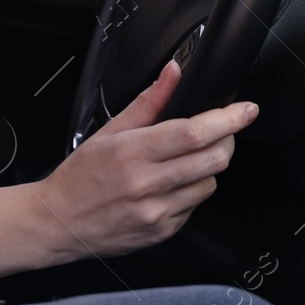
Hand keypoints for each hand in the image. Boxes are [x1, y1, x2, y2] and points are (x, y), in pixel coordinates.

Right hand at [0, 60, 256, 274]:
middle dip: (226, 141)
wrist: (59, 222)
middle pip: (215, 159)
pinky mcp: (163, 232)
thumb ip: (148, 102)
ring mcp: (157, 212)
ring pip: (210, 184)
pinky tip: (169, 186)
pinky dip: (191, 192)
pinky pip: (195, 207)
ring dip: (207, 168)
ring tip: (183, 162)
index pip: (195, 133)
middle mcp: (148, 184)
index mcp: (133, 153)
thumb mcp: (108, 131)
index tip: (245, 110)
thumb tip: (173, 72)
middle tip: (219, 132)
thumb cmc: (79, 176)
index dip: (228, 119)